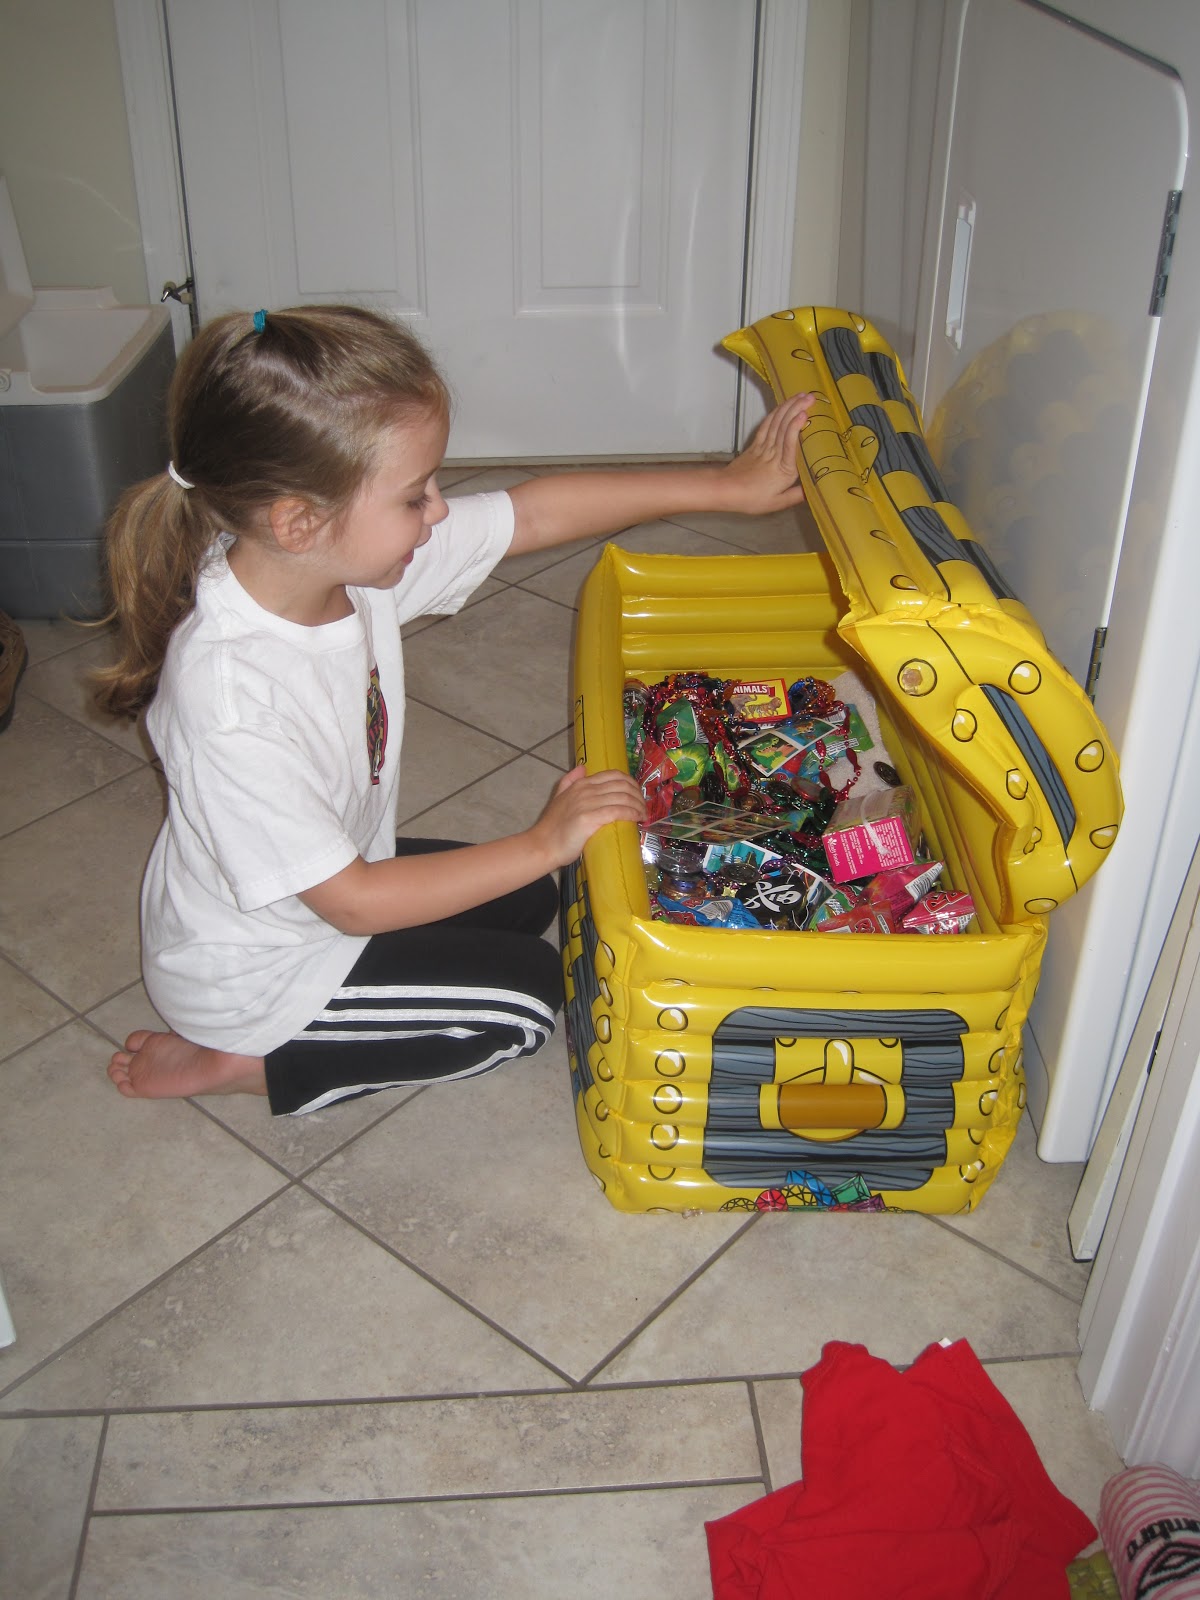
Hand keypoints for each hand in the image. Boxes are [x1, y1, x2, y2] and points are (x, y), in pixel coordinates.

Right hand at [529, 765, 645, 866]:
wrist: (542, 845)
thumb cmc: (552, 827)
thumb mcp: (558, 797)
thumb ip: (569, 781)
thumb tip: (582, 767)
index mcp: (580, 784)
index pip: (614, 775)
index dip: (631, 783)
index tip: (637, 795)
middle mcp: (585, 790)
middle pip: (622, 785)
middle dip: (638, 795)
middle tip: (643, 807)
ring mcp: (587, 803)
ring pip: (623, 798)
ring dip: (638, 806)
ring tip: (643, 815)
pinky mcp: (590, 818)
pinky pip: (618, 811)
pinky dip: (631, 813)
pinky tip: (637, 818)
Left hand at [719, 391, 815, 514]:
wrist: (726, 490)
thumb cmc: (751, 499)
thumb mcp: (776, 503)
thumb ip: (795, 496)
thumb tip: (811, 491)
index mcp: (783, 470)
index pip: (790, 444)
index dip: (796, 427)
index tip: (804, 414)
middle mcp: (775, 455)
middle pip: (785, 427)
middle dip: (797, 409)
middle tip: (810, 397)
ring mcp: (764, 448)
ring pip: (777, 423)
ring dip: (789, 407)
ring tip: (801, 396)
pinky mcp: (756, 445)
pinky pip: (766, 426)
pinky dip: (775, 414)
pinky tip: (783, 406)